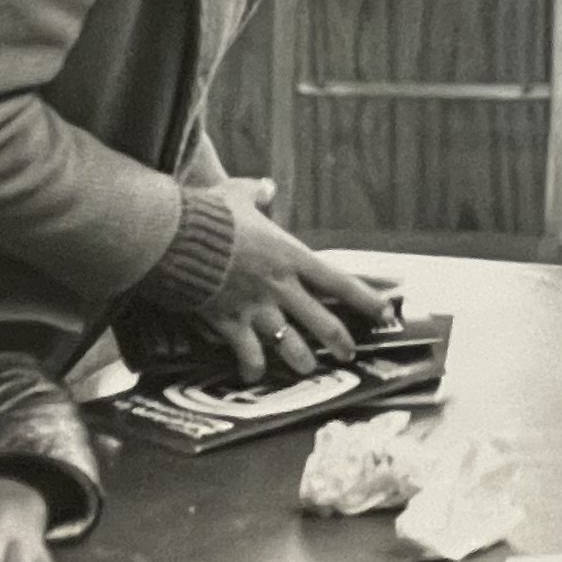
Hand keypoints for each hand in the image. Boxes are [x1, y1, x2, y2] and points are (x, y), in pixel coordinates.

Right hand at [193, 182, 396, 382]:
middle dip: (339, 341)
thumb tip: (266, 187)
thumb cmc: (210, 214)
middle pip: (322, 322)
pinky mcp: (230, 323)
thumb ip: (257, 193)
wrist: (177, 238)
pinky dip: (252, 367)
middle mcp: (280, 286)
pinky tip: (254, 374)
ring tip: (308, 369)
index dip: (365, 298)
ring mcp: (256, 308)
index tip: (384, 310)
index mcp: (290, 256)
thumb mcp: (238, 195)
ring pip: (291, 345)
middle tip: (348, 354)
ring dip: (302, 360)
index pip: (338, 281)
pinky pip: (248, 354)